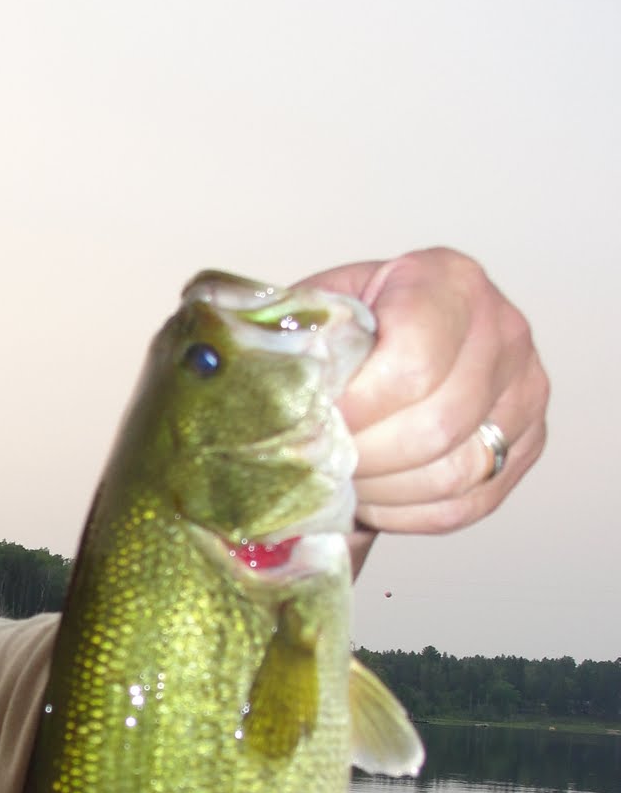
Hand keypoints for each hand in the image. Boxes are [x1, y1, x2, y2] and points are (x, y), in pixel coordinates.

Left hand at [298, 248, 548, 566]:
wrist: (386, 342)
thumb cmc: (346, 330)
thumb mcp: (316, 315)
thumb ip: (297, 348)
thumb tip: (267, 401)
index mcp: (448, 280)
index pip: (414, 361)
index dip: (357, 407)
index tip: (315, 423)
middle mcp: (503, 330)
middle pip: (436, 425)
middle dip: (365, 456)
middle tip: (321, 463)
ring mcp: (525, 391)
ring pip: (453, 471)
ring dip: (383, 488)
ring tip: (343, 477)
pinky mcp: (526, 446)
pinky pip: (466, 503)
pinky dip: (408, 512)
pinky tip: (373, 495)